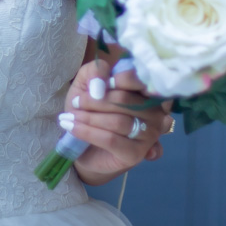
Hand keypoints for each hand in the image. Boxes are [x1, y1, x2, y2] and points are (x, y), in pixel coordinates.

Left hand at [60, 59, 172, 185]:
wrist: (82, 145)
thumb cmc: (89, 109)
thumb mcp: (86, 83)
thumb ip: (95, 72)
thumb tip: (101, 83)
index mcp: (144, 91)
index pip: (138, 79)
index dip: (116, 79)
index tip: (93, 86)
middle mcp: (154, 113)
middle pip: (125, 100)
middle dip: (95, 101)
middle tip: (75, 103)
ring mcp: (149, 135)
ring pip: (118, 121)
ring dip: (89, 117)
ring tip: (71, 116)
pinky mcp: (136, 154)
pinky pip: (111, 139)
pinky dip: (88, 132)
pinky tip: (73, 128)